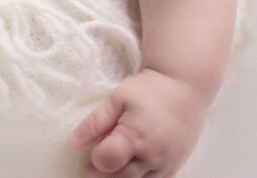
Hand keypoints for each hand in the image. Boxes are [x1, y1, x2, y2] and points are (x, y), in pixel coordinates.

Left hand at [69, 68, 207, 177]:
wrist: (184, 86)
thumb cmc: (148, 90)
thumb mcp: (116, 99)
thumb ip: (94, 122)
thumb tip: (72, 142)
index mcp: (135, 136)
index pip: (107, 161)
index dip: (95, 159)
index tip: (93, 149)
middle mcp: (153, 155)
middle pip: (121, 177)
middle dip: (104, 171)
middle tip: (97, 158)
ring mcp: (166, 163)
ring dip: (122, 176)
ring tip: (115, 159)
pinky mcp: (175, 166)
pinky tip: (133, 165)